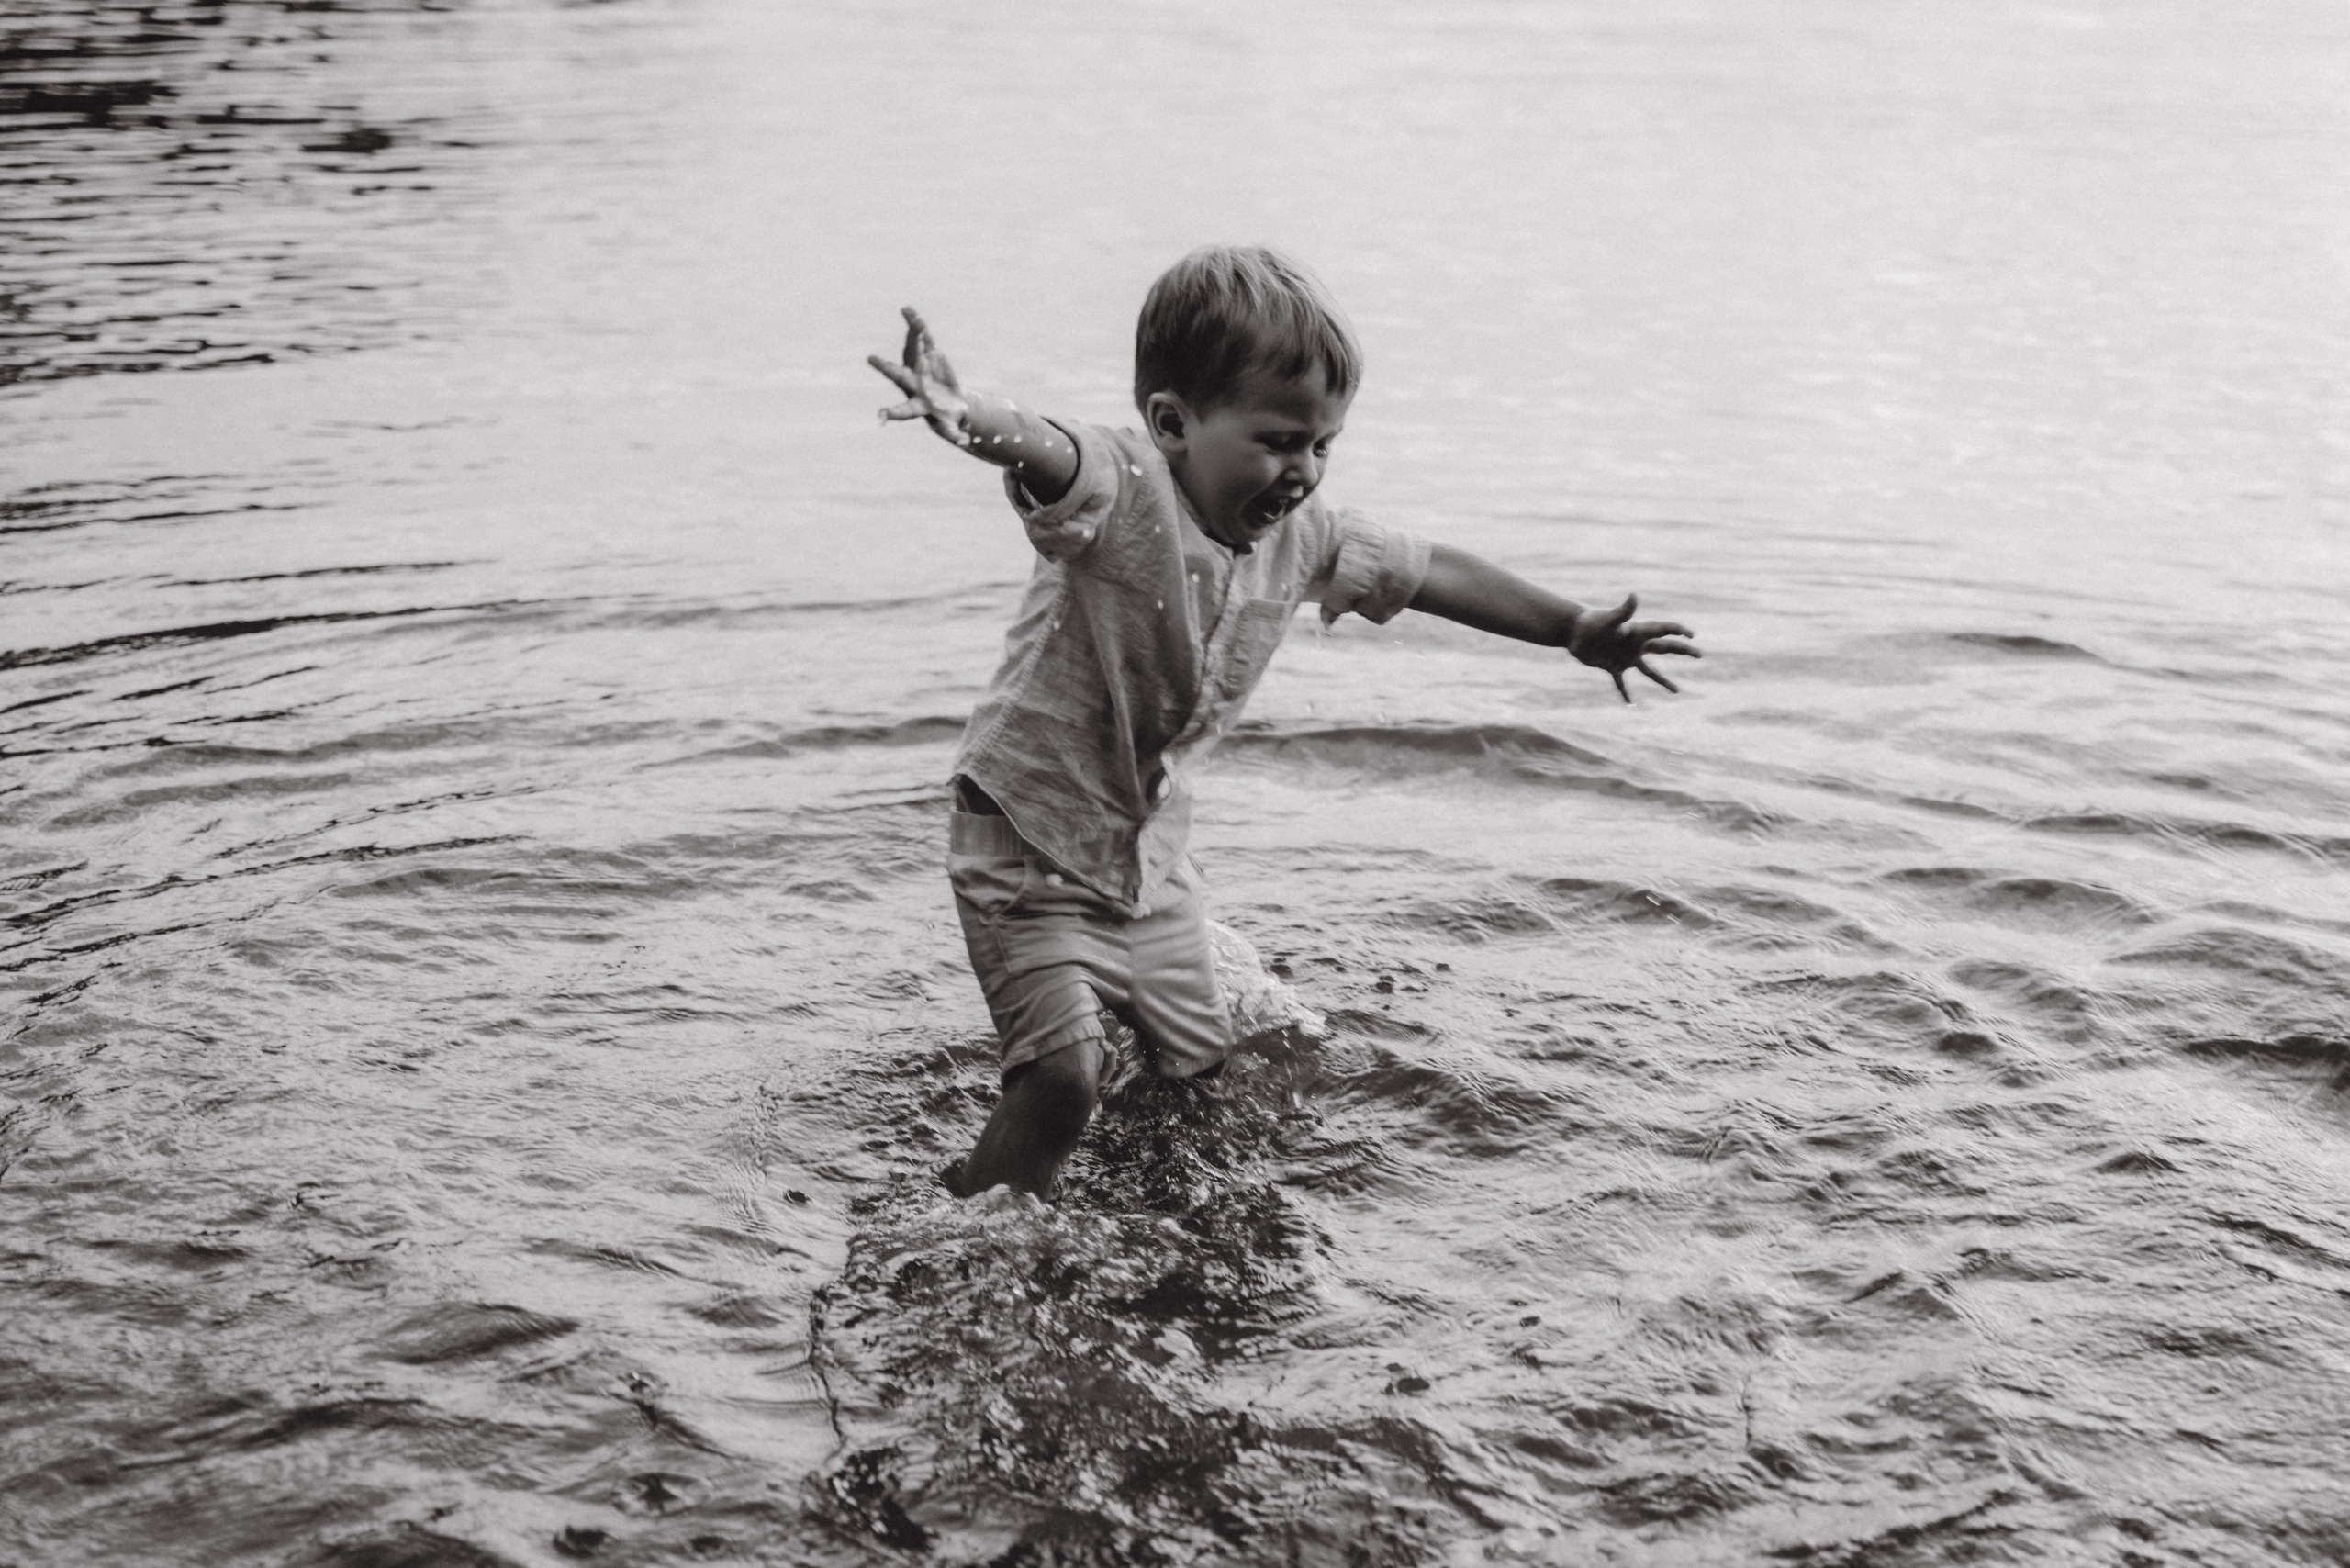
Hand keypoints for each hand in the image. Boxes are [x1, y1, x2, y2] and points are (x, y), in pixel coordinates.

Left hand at [867, 306, 972, 444]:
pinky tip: (908, 311)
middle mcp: (912, 384)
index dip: (892, 413)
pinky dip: (917, 326)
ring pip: (912, 350)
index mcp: (916, 405)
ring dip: (911, 336)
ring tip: (911, 319)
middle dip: (886, 368)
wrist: (948, 402)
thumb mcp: (950, 428)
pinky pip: (923, 339)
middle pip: (898, 375)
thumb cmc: (946, 418)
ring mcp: (919, 366)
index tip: (881, 415)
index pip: (903, 410)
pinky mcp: (929, 354)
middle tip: (872, 360)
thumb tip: (963, 442)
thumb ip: (954, 433)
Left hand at [1567, 593, 1700, 702]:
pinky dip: (1626, 692)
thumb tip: (1634, 595)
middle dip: (1683, 650)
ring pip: (1650, 671)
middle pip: (1665, 648)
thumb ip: (1623, 610)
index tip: (1692, 635)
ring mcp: (1626, 657)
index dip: (1679, 631)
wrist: (1573, 631)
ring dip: (1663, 681)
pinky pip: (1622, 683)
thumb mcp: (1609, 618)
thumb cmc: (1591, 622)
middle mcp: (1636, 645)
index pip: (1664, 630)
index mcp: (1638, 632)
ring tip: (1677, 691)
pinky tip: (1632, 703)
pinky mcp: (1613, 666)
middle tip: (1700, 654)